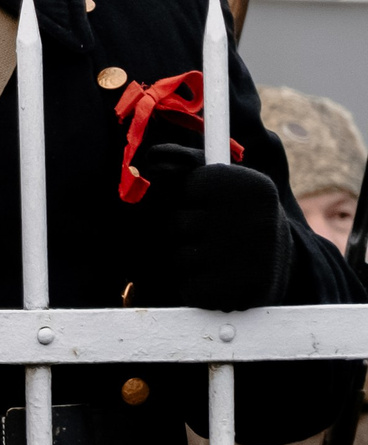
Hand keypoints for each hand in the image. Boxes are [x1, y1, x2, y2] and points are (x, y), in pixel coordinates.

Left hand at [130, 142, 291, 309]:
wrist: (288, 266)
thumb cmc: (241, 218)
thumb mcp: (229, 183)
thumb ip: (191, 164)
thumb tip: (156, 154)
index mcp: (251, 185)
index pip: (186, 186)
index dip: (192, 199)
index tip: (214, 204)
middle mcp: (252, 218)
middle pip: (176, 223)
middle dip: (187, 232)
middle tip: (219, 235)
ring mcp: (245, 256)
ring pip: (178, 257)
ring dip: (191, 261)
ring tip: (221, 258)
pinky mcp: (238, 290)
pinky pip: (187, 288)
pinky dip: (197, 288)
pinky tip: (221, 281)